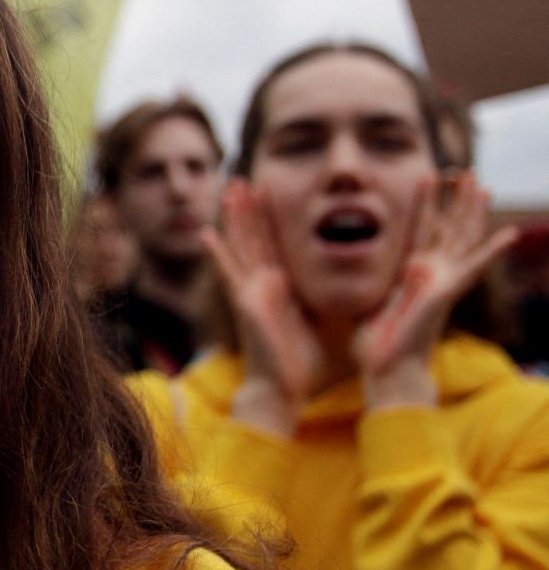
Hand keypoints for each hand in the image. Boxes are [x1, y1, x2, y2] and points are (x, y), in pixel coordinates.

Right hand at [203, 179, 322, 431]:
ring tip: (229, 189)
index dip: (270, 219)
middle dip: (249, 209)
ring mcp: (251, 293)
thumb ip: (335, 300)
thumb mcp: (326, 321)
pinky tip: (206, 233)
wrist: (285, 390)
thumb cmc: (306, 365)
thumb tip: (364, 287)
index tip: (268, 193)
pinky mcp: (245, 304)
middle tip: (243, 179)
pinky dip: (217, 254)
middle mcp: (262, 286)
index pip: (275, 246)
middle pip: (254, 238)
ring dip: (234, 218)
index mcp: (281, 290)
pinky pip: (228, 273)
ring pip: (241, 246)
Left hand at [353, 173, 515, 404]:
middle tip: (466, 172)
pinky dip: (492, 252)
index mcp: (411, 273)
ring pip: (461, 238)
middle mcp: (431, 274)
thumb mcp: (365, 300)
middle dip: (456, 199)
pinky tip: (510, 233)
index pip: (419, 229)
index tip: (426, 178)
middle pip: (447, 227)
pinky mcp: (447, 292)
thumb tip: (343, 268)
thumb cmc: (374, 343)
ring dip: (472, 211)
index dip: (423, 204)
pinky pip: (474, 268)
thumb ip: (365, 281)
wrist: (386, 369)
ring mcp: (442, 282)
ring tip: (482, 184)